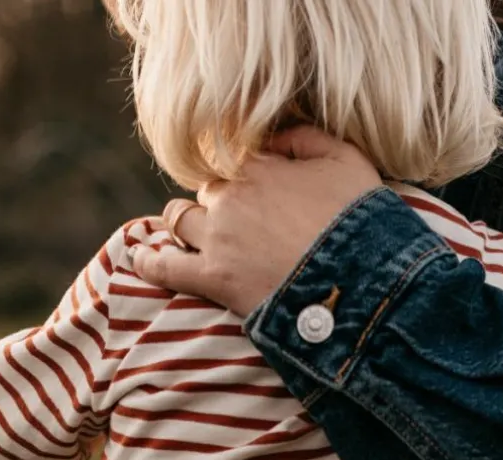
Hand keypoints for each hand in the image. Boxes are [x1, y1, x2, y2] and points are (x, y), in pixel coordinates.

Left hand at [133, 127, 382, 316]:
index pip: (239, 162)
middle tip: (240, 225)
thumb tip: (273, 136)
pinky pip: (165, 265)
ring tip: (189, 236)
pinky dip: (150, 260)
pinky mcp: (212, 279)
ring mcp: (218, 238)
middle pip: (211, 191)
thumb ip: (306, 137)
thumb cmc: (360, 222)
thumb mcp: (348, 160)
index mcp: (261, 165)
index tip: (262, 196)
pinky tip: (141, 259)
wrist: (359, 280)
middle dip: (221, 204)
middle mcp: (232, 196)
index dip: (250, 179)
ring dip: (186, 226)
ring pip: (182, 221)